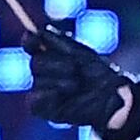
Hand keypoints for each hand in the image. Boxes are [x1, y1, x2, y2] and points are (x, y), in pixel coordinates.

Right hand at [22, 24, 139, 139]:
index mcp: (50, 53)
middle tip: (75, 68)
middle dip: (55, 63)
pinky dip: (48, 95)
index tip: (34, 38)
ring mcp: (40, 89)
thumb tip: (41, 30)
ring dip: (60, 81)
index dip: (30, 40)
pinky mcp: (41, 108)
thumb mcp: (84, 54)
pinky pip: (34, 99)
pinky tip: (63, 95)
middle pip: (35, 62)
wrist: (109, 98)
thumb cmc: (98, 73)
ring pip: (38, 81)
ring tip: (77, 85)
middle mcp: (42, 70)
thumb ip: (62, 42)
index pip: (31, 43)